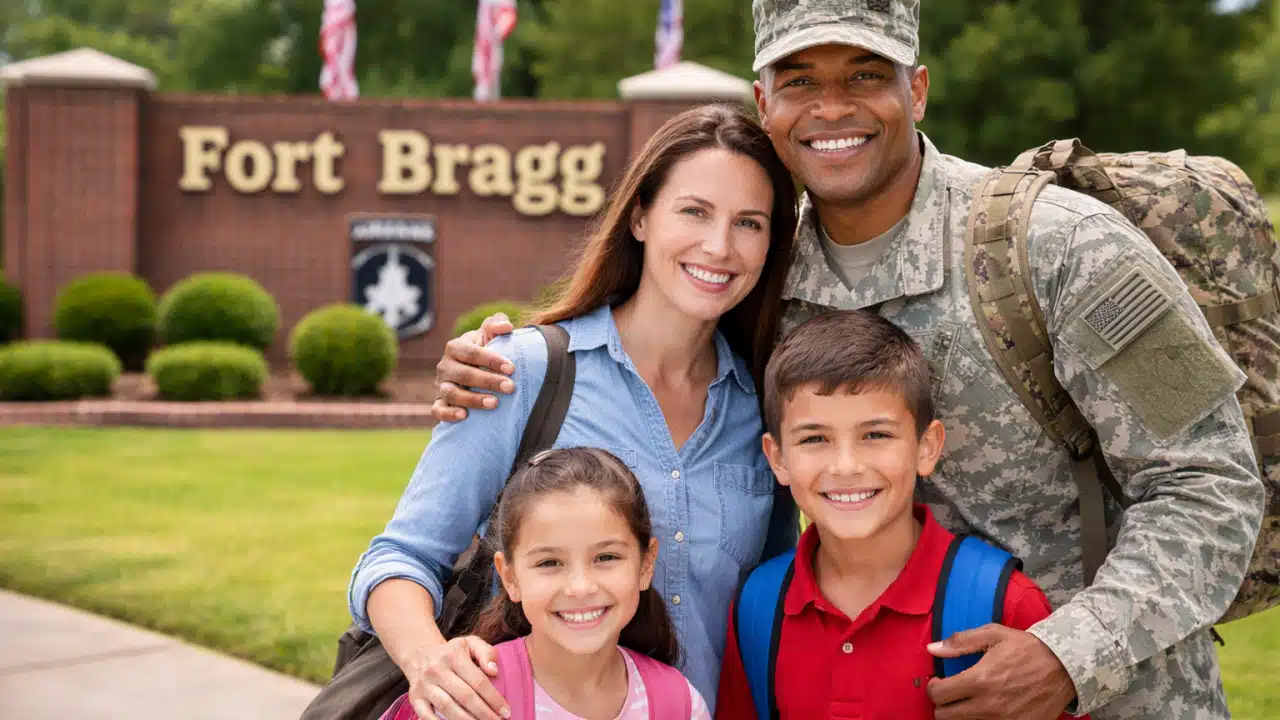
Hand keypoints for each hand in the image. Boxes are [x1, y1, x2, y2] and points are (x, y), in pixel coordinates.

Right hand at [406, 635, 508, 719]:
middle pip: (465, 696)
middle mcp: (436, 670)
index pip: (478, 680)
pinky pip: (427, 716)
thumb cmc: (451, 653)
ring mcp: (424, 685)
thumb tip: (494, 671)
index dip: (494, 698)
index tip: (506, 711)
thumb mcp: (469, 643)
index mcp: (453, 656)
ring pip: (448, 707)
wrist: (419, 654)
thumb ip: (486, 652)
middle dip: (484, 713)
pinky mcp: (415, 698)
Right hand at [431, 313, 516, 421]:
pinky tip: (464, 416)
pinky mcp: (439, 403)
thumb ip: (497, 324)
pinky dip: (448, 414)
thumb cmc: (485, 350)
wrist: (475, 370)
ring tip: (494, 403)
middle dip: (488, 380)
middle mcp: (445, 366)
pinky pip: (438, 410)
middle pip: (464, 374)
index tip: (511, 368)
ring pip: (451, 393)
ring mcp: (441, 385)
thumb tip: (506, 327)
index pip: (471, 352)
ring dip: (473, 399)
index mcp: (455, 347)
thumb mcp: (490, 334)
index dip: (491, 360)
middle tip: (510, 387)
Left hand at [926, 624, 1075, 719]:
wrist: (1064, 666)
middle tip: (952, 694)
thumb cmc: (1027, 648)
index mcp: (979, 680)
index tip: (939, 682)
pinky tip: (986, 710)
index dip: (934, 687)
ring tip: (969, 702)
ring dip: (960, 715)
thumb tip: (933, 648)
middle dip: (944, 704)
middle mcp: (988, 705)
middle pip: (945, 716)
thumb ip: (960, 642)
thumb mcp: (994, 634)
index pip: (938, 695)